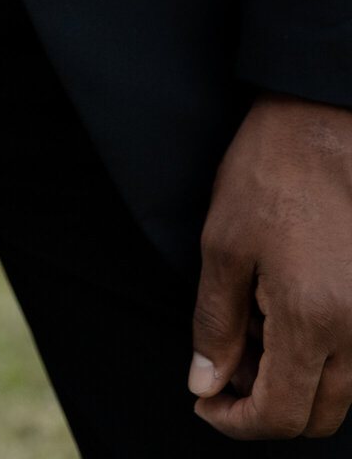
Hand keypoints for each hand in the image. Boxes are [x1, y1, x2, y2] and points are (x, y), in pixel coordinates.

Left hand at [190, 93, 351, 437]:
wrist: (322, 121)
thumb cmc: (269, 172)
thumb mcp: (223, 245)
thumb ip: (215, 325)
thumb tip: (206, 385)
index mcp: (313, 319)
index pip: (281, 415)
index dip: (236, 422)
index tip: (205, 404)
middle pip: (317, 417)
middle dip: (265, 411)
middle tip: (222, 376)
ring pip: (341, 393)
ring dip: (294, 387)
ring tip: (249, 341)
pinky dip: (319, 360)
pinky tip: (281, 322)